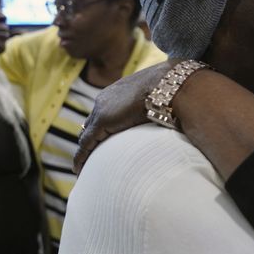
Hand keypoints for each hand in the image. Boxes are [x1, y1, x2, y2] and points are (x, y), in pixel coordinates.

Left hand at [73, 60, 173, 174]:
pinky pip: (86, 143)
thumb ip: (158, 107)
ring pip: (87, 135)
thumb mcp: (162, 99)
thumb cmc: (174, 90)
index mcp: (119, 91)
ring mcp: (102, 109)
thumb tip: (172, 118)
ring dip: (85, 150)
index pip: (105, 113)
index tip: (102, 142)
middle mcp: (106, 99)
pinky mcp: (102, 121)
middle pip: (91, 124)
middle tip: (89, 157)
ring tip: (83, 167)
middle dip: (90, 139)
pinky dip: (81, 157)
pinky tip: (79, 170)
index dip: (101, 129)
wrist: (170, 84)